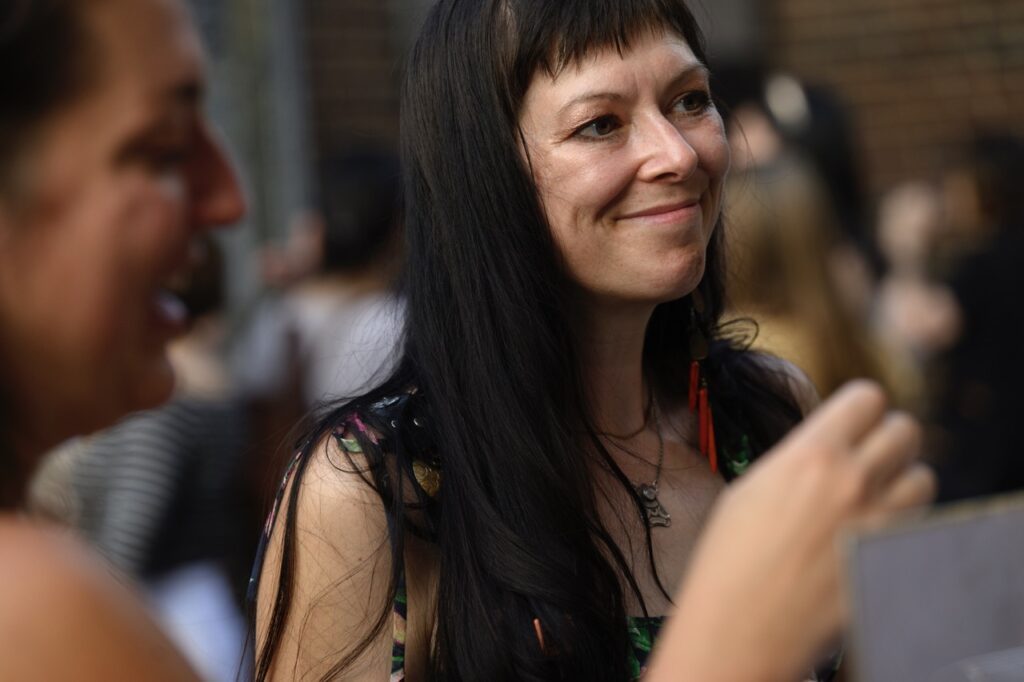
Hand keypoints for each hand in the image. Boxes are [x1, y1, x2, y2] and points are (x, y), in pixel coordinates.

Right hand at [647, 381, 935, 680]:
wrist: (741, 623)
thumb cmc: (731, 558)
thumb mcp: (754, 486)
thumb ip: (799, 459)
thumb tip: (826, 450)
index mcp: (812, 455)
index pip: (866, 398)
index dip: (859, 407)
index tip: (853, 420)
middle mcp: (854, 482)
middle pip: (906, 430)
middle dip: (888, 437)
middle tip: (869, 453)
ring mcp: (880, 524)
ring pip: (924, 477)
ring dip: (904, 479)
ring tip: (877, 493)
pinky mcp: (893, 559)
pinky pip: (919, 522)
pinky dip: (905, 519)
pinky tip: (875, 529)